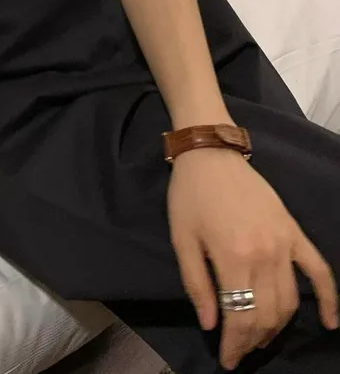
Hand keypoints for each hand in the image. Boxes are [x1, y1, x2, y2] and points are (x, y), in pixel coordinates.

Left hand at [168, 149, 338, 369]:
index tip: (227, 360)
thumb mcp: (181, 239)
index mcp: (233, 257)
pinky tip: (330, 321)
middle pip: (267, 314)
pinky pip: (319, 269)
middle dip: (253, 341)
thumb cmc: (189, 195)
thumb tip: (210, 323)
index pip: (240, 317)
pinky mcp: (294, 232)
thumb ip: (196, 283)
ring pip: (290, 300)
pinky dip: (328, 298)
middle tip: (239, 351)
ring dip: (278, 327)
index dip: (234, 344)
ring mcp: (284, 243)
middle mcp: (265, 254)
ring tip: (260, 339)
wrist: (211, 154)